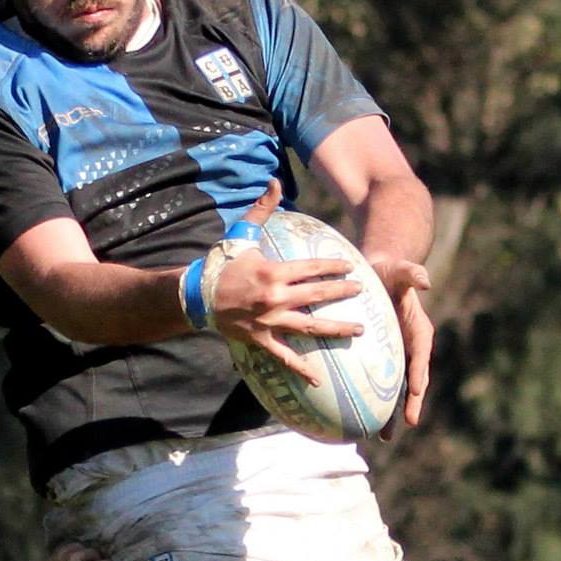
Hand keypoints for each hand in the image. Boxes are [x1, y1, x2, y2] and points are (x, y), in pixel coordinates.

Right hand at [208, 181, 358, 382]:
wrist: (198, 295)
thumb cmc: (222, 264)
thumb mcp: (241, 234)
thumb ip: (262, 209)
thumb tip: (275, 182)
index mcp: (274, 272)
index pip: (311, 268)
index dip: (333, 267)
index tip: (351, 268)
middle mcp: (275, 298)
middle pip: (317, 295)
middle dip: (342, 293)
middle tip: (362, 292)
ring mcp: (270, 322)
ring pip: (310, 327)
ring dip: (336, 329)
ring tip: (358, 330)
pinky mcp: (262, 340)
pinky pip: (285, 357)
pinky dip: (301, 369)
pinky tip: (318, 378)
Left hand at [366, 256, 432, 435]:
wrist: (379, 274)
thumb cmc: (390, 272)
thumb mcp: (400, 270)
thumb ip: (412, 274)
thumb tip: (425, 280)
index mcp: (419, 333)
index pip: (421, 358)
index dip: (419, 377)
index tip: (416, 393)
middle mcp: (410, 350)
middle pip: (412, 382)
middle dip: (410, 405)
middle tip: (406, 425)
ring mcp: (395, 358)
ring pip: (393, 390)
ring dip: (389, 414)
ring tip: (382, 437)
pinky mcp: (379, 360)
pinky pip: (375, 384)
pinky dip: (369, 401)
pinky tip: (355, 418)